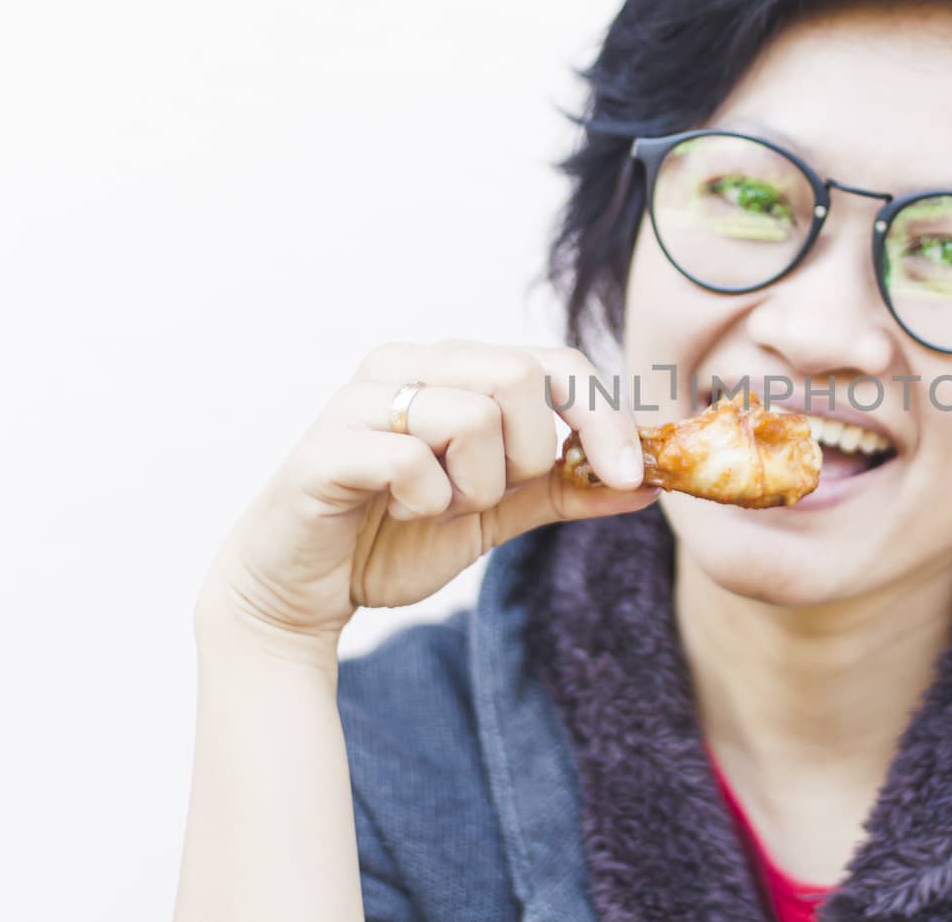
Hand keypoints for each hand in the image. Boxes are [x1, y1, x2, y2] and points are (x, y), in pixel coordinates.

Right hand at [200, 339, 655, 643]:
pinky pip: (412, 459)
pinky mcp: (326, 445)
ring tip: (434, 504)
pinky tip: (397, 510)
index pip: (556, 361)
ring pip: (472, 416)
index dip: (602, 415)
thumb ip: (567, 488)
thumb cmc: (396, 534)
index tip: (630, 474)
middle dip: (526, 455)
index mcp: (454, 365)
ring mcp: (360, 398)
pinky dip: (425, 501)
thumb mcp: (500, 510)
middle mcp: (407, 362)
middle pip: (520, 377)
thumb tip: (649, 484)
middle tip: (485, 493)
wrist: (302, 591)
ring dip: (471, 486)